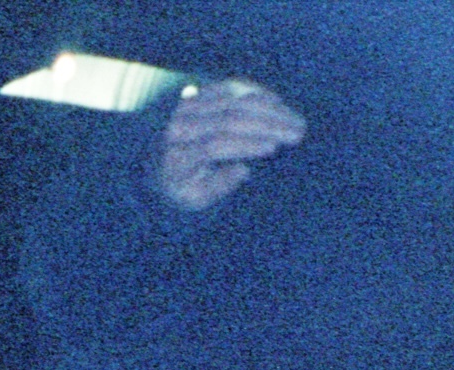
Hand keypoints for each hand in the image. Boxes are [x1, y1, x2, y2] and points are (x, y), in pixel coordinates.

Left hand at [153, 78, 306, 210]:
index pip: (215, 145)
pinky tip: (278, 102)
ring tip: (295, 121)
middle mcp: (180, 126)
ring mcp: (188, 105)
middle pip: (229, 119)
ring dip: (269, 108)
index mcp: (178, 155)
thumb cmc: (181, 187)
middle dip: (268, 124)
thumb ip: (216, 187)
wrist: (155, 165)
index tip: (273, 149)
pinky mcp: (198, 92)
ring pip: (234, 100)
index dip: (246, 145)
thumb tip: (242, 170)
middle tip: (298, 132)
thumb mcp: (194, 199)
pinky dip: (257, 92)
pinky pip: (231, 87)